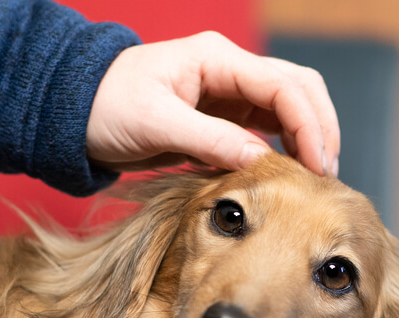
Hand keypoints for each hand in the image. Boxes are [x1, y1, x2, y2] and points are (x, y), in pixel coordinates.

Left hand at [86, 31, 340, 175]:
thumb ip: (210, 140)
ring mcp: (227, 92)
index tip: (319, 165)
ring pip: (288, 108)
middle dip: (319, 128)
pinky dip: (284, 149)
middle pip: (298, 89)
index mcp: (216, 59)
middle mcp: (229, 69)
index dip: (309, 124)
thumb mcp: (155, 125)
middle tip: (327, 174)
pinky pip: (266, 129)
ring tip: (315, 178)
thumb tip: (261, 162)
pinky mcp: (220, 117)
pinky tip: (288, 174)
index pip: (283, 85)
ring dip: (307, 138)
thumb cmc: (104, 109)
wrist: (72, 115)